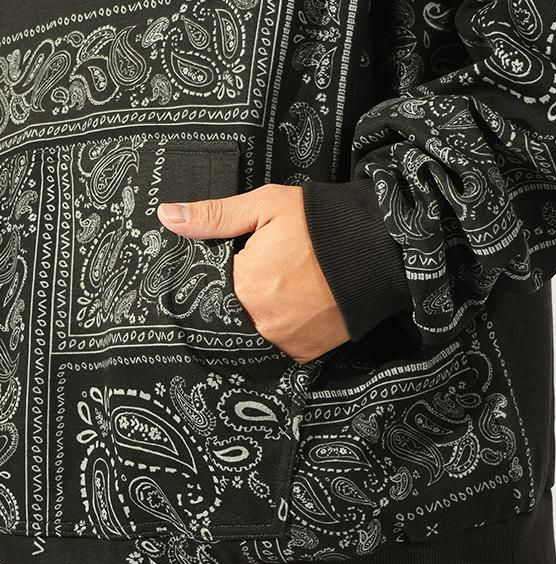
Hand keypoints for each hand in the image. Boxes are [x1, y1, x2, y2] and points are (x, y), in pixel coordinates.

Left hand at [156, 183, 350, 364]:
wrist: (376, 247)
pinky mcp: (305, 353)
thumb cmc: (319, 224)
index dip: (220, 277)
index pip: (210, 289)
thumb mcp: (264, 206)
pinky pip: (277, 348)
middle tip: (263, 279)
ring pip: (252, 333)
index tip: (237, 266)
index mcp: (244, 283)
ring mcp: (284, 340)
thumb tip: (167, 216)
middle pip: (230, 314)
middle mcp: (260, 319)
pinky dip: (278, 332)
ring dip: (256, 317)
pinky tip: (290, 311)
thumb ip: (213, 216)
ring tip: (278, 293)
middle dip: (236, 299)